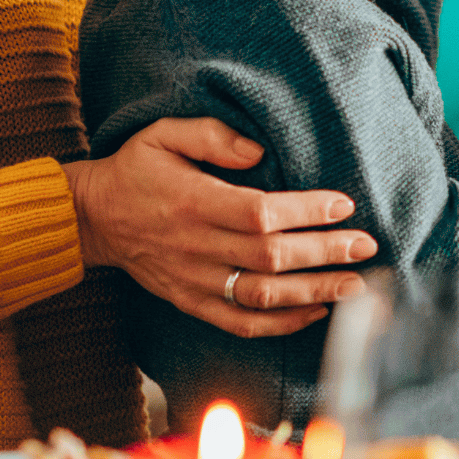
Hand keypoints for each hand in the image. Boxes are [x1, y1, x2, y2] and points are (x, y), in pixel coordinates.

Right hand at [65, 116, 378, 337]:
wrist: (92, 218)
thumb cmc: (136, 169)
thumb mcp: (163, 134)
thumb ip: (211, 136)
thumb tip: (259, 151)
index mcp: (192, 203)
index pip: (259, 214)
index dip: (305, 212)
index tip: (343, 205)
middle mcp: (194, 247)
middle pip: (270, 257)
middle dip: (324, 253)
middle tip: (366, 246)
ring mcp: (193, 281)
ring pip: (261, 296)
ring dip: (313, 292)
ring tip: (355, 284)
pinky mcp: (190, 302)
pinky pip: (239, 323)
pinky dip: (280, 324)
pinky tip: (316, 311)